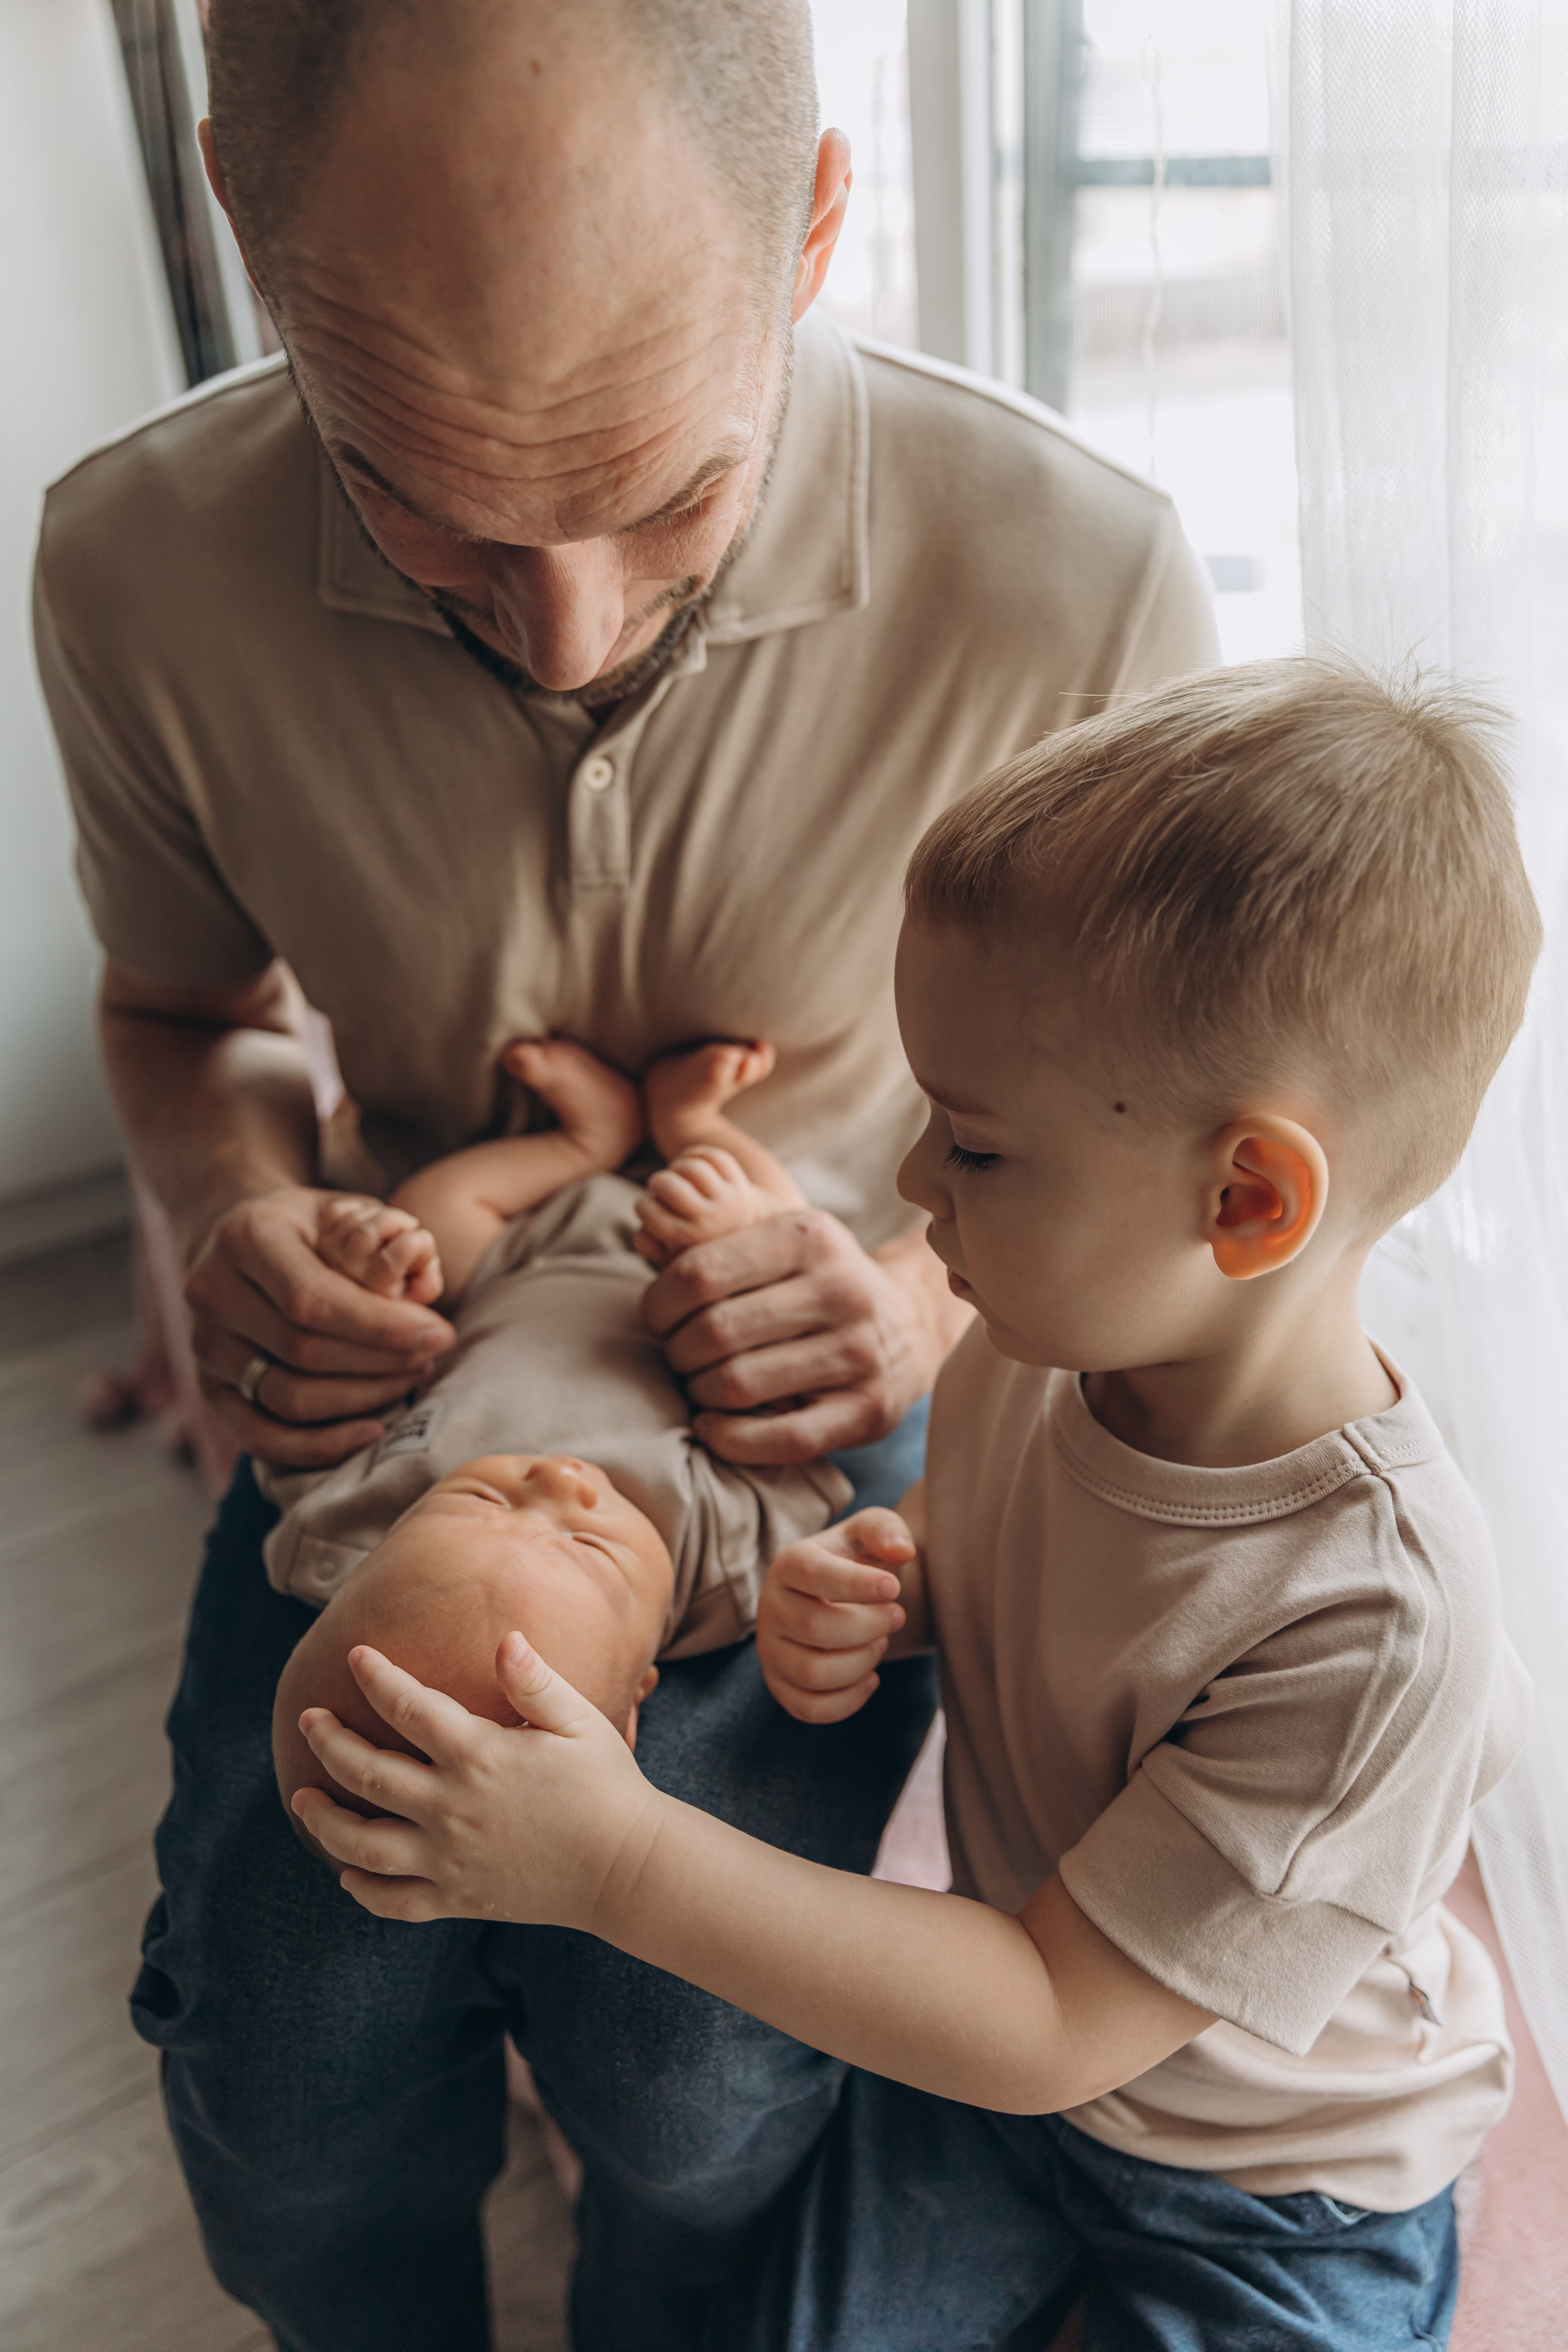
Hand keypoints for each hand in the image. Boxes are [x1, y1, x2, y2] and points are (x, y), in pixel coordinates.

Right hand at [185, 1185, 455, 1467]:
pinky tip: (371, 1432)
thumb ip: (383, 1247)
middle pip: (303, 1352)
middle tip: (431, 1356)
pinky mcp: (210, 1388)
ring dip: (362, 1399)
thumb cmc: (310, 1227)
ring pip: (287, 1398)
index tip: (438, 1335)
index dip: (381, 1327)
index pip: (312, 1299)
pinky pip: (261, 1438)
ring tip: (409, 1378)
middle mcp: (212, 1291)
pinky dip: (320, 1447)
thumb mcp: (345, 1211)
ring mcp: (204, 1345)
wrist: (240, 1239)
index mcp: (244, 1236)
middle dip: (381, 1362)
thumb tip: (423, 1298)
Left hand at [292, 1638, 661, 1927]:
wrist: (627, 1867)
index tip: (355, 1655)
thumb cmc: (607, 1784)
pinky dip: (364, 1892)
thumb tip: (505, 1638)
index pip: (408, 1708)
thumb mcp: (578, 1721)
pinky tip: (346, 1875)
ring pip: (363, 1845)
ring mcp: (450, 1859)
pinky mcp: (459, 1898)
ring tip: (299, 1799)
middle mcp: (452, 1808)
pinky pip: (395, 1902)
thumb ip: (535, 1681)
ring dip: (324, 1821)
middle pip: (367, 1773)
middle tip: (307, 1719)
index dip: (377, 1678)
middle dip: (328, 1742)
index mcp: (479, 1756)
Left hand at [642, 1212, 955, 1464]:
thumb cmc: (816, 1283)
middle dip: (677, 1351)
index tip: (660, 1318)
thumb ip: (719, 1245)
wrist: (910, 1325)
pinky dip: (728, 1438)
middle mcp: (841, 1290)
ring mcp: (859, 1353)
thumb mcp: (782, 1241)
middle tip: (681, 1355)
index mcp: (810, 1236)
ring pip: (737, 1385)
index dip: (659, 1304)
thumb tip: (643, 1250)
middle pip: (713, 1332)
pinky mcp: (867, 1410)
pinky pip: (779, 1439)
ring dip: (699, 1394)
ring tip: (701, 1385)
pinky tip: (712, 1425)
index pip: (699, 1273)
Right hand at [757, 1510, 914, 1721]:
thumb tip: (902, 1551)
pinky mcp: (779, 1685)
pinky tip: (870, 1678)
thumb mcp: (871, 1533)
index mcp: (789, 1564)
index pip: (814, 1575)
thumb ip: (887, 1529)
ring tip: (879, 1643)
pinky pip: (810, 1709)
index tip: (893, 1587)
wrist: (837, 1596)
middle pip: (817, 1629)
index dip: (858, 1584)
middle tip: (897, 1616)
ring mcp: (770, 1650)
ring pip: (814, 1673)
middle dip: (870, 1626)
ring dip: (861, 1662)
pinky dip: (849, 1700)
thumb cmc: (857, 1561)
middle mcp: (770, 1607)